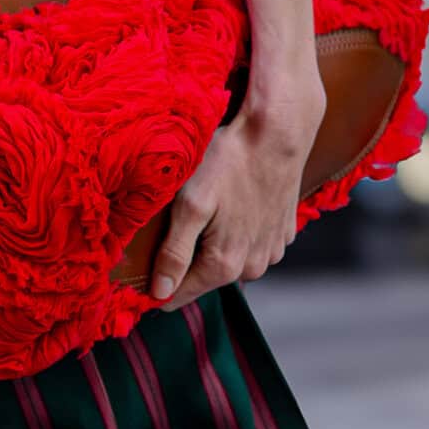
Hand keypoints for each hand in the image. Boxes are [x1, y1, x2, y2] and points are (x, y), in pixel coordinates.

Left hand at [149, 77, 325, 313]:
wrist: (279, 132)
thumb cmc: (231, 162)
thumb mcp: (190, 205)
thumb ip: (174, 254)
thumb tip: (160, 293)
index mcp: (224, 265)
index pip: (177, 295)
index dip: (157, 282)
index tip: (146, 260)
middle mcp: (251, 268)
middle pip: (203, 277)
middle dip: (188, 257)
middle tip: (182, 218)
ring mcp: (270, 252)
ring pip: (229, 261)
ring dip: (216, 243)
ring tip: (214, 207)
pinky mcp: (282, 235)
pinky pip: (251, 244)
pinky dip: (240, 230)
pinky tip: (237, 204)